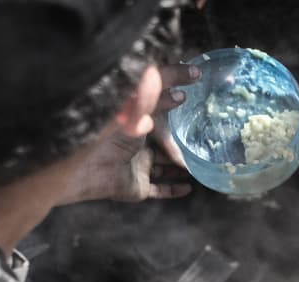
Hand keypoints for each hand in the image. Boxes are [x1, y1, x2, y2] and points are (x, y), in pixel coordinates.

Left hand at [60, 64, 198, 203]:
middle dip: (182, 140)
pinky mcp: (140, 186)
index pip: (162, 102)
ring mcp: (140, 166)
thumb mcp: (136, 115)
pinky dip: (174, 190)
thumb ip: (155, 100)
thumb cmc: (113, 139)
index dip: (177, 85)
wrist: (95, 173)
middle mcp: (140, 144)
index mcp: (137, 123)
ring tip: (200, 164)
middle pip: (165, 140)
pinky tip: (188, 189)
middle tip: (203, 134)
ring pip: (164, 166)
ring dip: (180, 166)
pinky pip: (160, 189)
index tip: (197, 74)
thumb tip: (179, 91)